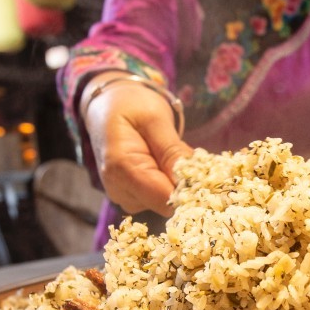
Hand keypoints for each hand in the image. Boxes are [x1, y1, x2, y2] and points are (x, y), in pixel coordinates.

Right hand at [82, 77, 192, 215]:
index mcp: (122, 168)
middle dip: (183, 184)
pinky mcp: (131, 197)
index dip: (189, 189)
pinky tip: (163, 162)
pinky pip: (159, 198)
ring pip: (165, 203)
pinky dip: (168, 183)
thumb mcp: (155, 118)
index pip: (165, 199)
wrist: (108, 105)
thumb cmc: (131, 105)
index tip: (202, 171)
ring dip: (176, 182)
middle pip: (166, 204)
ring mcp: (123, 196)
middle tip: (182, 153)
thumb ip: (172, 150)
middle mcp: (119, 190)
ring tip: (167, 153)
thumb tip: (192, 181)